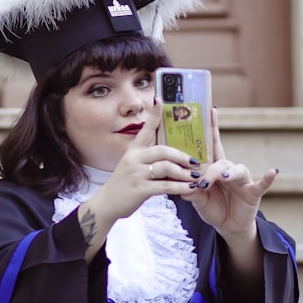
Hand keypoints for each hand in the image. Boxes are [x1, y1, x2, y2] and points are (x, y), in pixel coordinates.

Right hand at [94, 102, 204, 221]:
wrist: (107, 203)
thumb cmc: (124, 183)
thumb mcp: (132, 165)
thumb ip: (149, 158)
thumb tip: (172, 154)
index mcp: (134, 150)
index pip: (146, 129)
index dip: (154, 115)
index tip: (160, 99)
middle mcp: (134, 158)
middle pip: (162, 150)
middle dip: (181, 155)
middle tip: (195, 161)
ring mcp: (136, 173)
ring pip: (165, 167)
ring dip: (184, 172)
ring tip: (195, 177)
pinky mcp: (140, 189)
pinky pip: (165, 186)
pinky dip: (180, 187)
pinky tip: (189, 189)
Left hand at [179, 107, 278, 239]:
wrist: (227, 225)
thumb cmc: (212, 207)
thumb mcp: (198, 200)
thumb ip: (191, 193)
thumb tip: (181, 189)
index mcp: (213, 168)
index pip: (212, 145)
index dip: (212, 128)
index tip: (209, 110)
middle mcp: (228, 171)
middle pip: (220, 161)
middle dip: (210, 170)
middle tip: (200, 182)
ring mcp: (242, 181)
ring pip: (237, 170)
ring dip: (229, 173)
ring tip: (223, 177)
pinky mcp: (253, 193)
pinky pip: (262, 184)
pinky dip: (267, 178)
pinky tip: (273, 172)